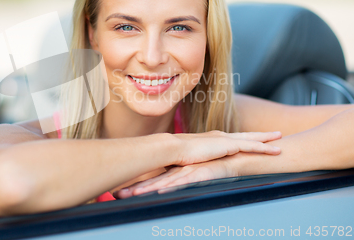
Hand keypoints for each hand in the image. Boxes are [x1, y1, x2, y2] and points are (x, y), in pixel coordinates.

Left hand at [114, 158, 232, 198]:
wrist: (237, 157)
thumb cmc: (215, 168)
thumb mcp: (194, 176)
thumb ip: (179, 181)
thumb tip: (164, 191)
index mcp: (174, 172)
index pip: (152, 181)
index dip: (136, 187)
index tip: (118, 194)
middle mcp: (178, 171)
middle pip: (153, 182)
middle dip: (134, 189)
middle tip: (116, 195)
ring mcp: (188, 171)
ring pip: (164, 182)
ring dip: (147, 189)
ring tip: (131, 195)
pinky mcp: (200, 172)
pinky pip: (183, 181)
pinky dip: (171, 186)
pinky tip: (160, 190)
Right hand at [172, 130, 281, 165]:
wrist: (174, 148)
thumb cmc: (176, 154)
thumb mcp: (190, 157)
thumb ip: (196, 160)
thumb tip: (194, 167)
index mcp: (212, 139)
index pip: (232, 138)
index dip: (244, 138)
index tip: (253, 138)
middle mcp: (221, 136)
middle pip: (245, 135)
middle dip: (260, 134)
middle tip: (275, 133)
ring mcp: (226, 140)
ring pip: (252, 139)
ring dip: (267, 139)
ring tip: (280, 139)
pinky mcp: (229, 146)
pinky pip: (252, 147)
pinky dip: (265, 148)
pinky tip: (275, 150)